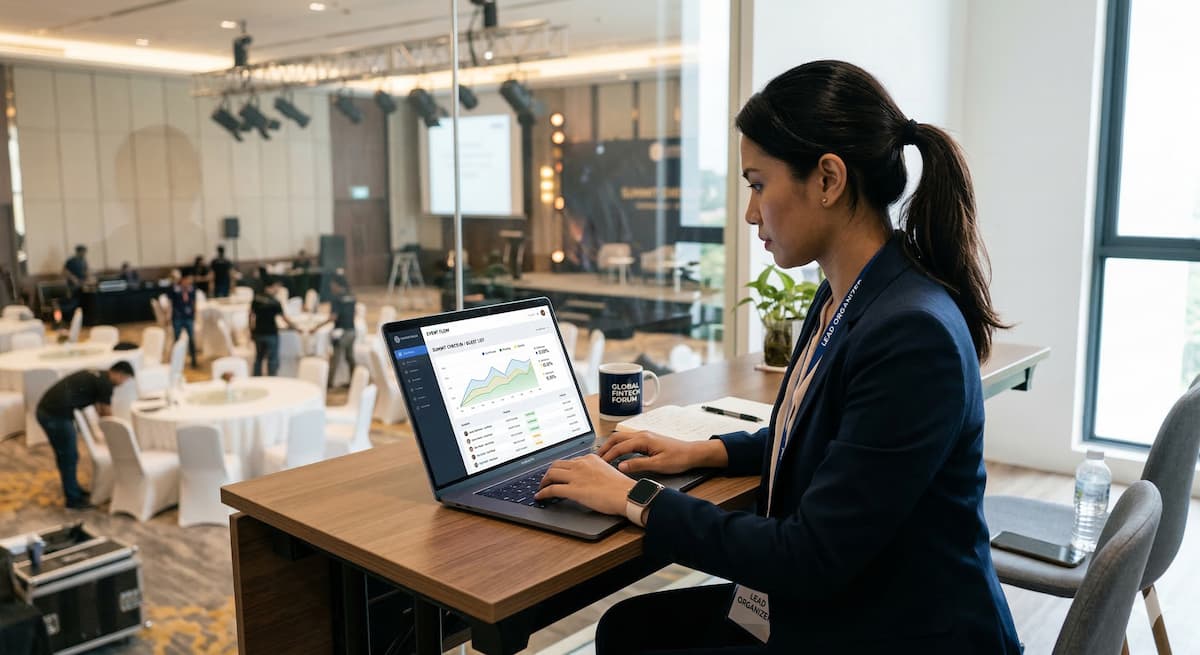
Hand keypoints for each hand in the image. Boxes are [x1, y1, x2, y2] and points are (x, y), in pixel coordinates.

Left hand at [534, 455, 634, 515]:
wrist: (627, 494)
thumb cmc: (621, 487)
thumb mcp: (606, 471)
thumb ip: (594, 471)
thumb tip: (587, 479)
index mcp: (590, 459)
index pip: (569, 461)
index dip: (561, 468)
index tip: (558, 473)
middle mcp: (581, 464)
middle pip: (556, 465)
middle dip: (549, 473)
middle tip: (546, 480)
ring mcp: (576, 476)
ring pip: (551, 474)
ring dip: (543, 481)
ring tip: (541, 488)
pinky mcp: (574, 490)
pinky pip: (552, 489)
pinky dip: (543, 493)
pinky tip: (540, 497)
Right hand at [597, 430, 724, 474]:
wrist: (692, 453)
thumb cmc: (678, 458)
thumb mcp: (658, 464)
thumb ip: (638, 464)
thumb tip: (621, 466)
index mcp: (643, 439)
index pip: (620, 446)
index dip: (608, 455)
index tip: (599, 463)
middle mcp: (642, 435)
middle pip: (617, 438)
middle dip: (605, 447)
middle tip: (595, 458)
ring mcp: (644, 436)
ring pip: (622, 438)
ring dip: (611, 446)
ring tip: (602, 456)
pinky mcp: (647, 440)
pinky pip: (628, 441)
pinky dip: (618, 446)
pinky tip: (617, 454)